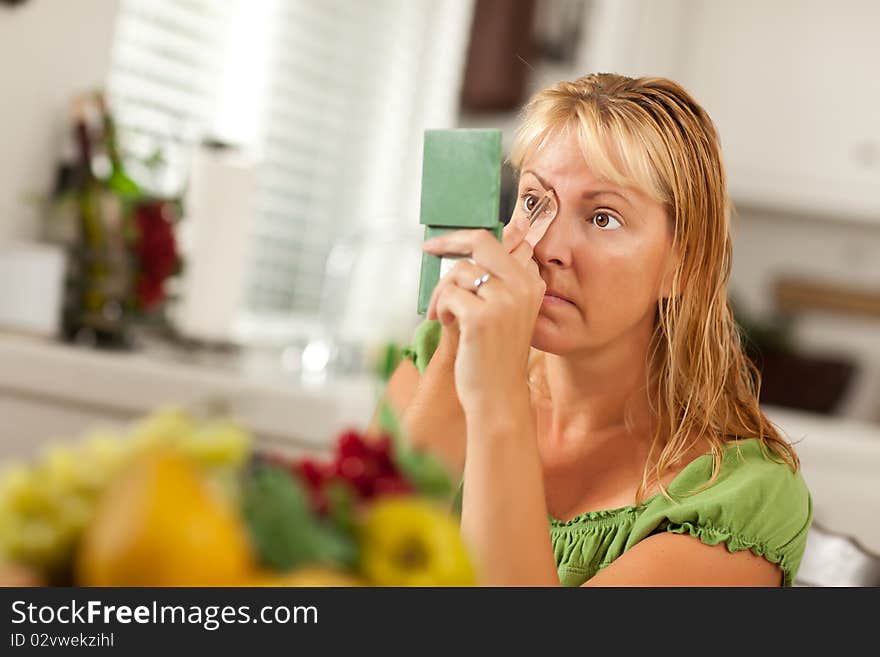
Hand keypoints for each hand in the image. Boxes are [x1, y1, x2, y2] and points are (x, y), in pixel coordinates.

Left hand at [421, 216, 545, 413]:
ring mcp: (504, 301)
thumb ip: (494, 283)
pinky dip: (441, 309)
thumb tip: (466, 255)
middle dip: (449, 242)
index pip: (496, 243)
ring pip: (459, 272)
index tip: (443, 241)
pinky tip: (446, 324)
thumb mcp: (504, 314)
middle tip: (428, 249)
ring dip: (442, 292)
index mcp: (530, 283)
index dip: (465, 237)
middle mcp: (523, 287)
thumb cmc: (495, 356)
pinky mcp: (482, 317)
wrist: (498, 397)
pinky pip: (449, 295)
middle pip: (480, 243)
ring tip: (442, 314)